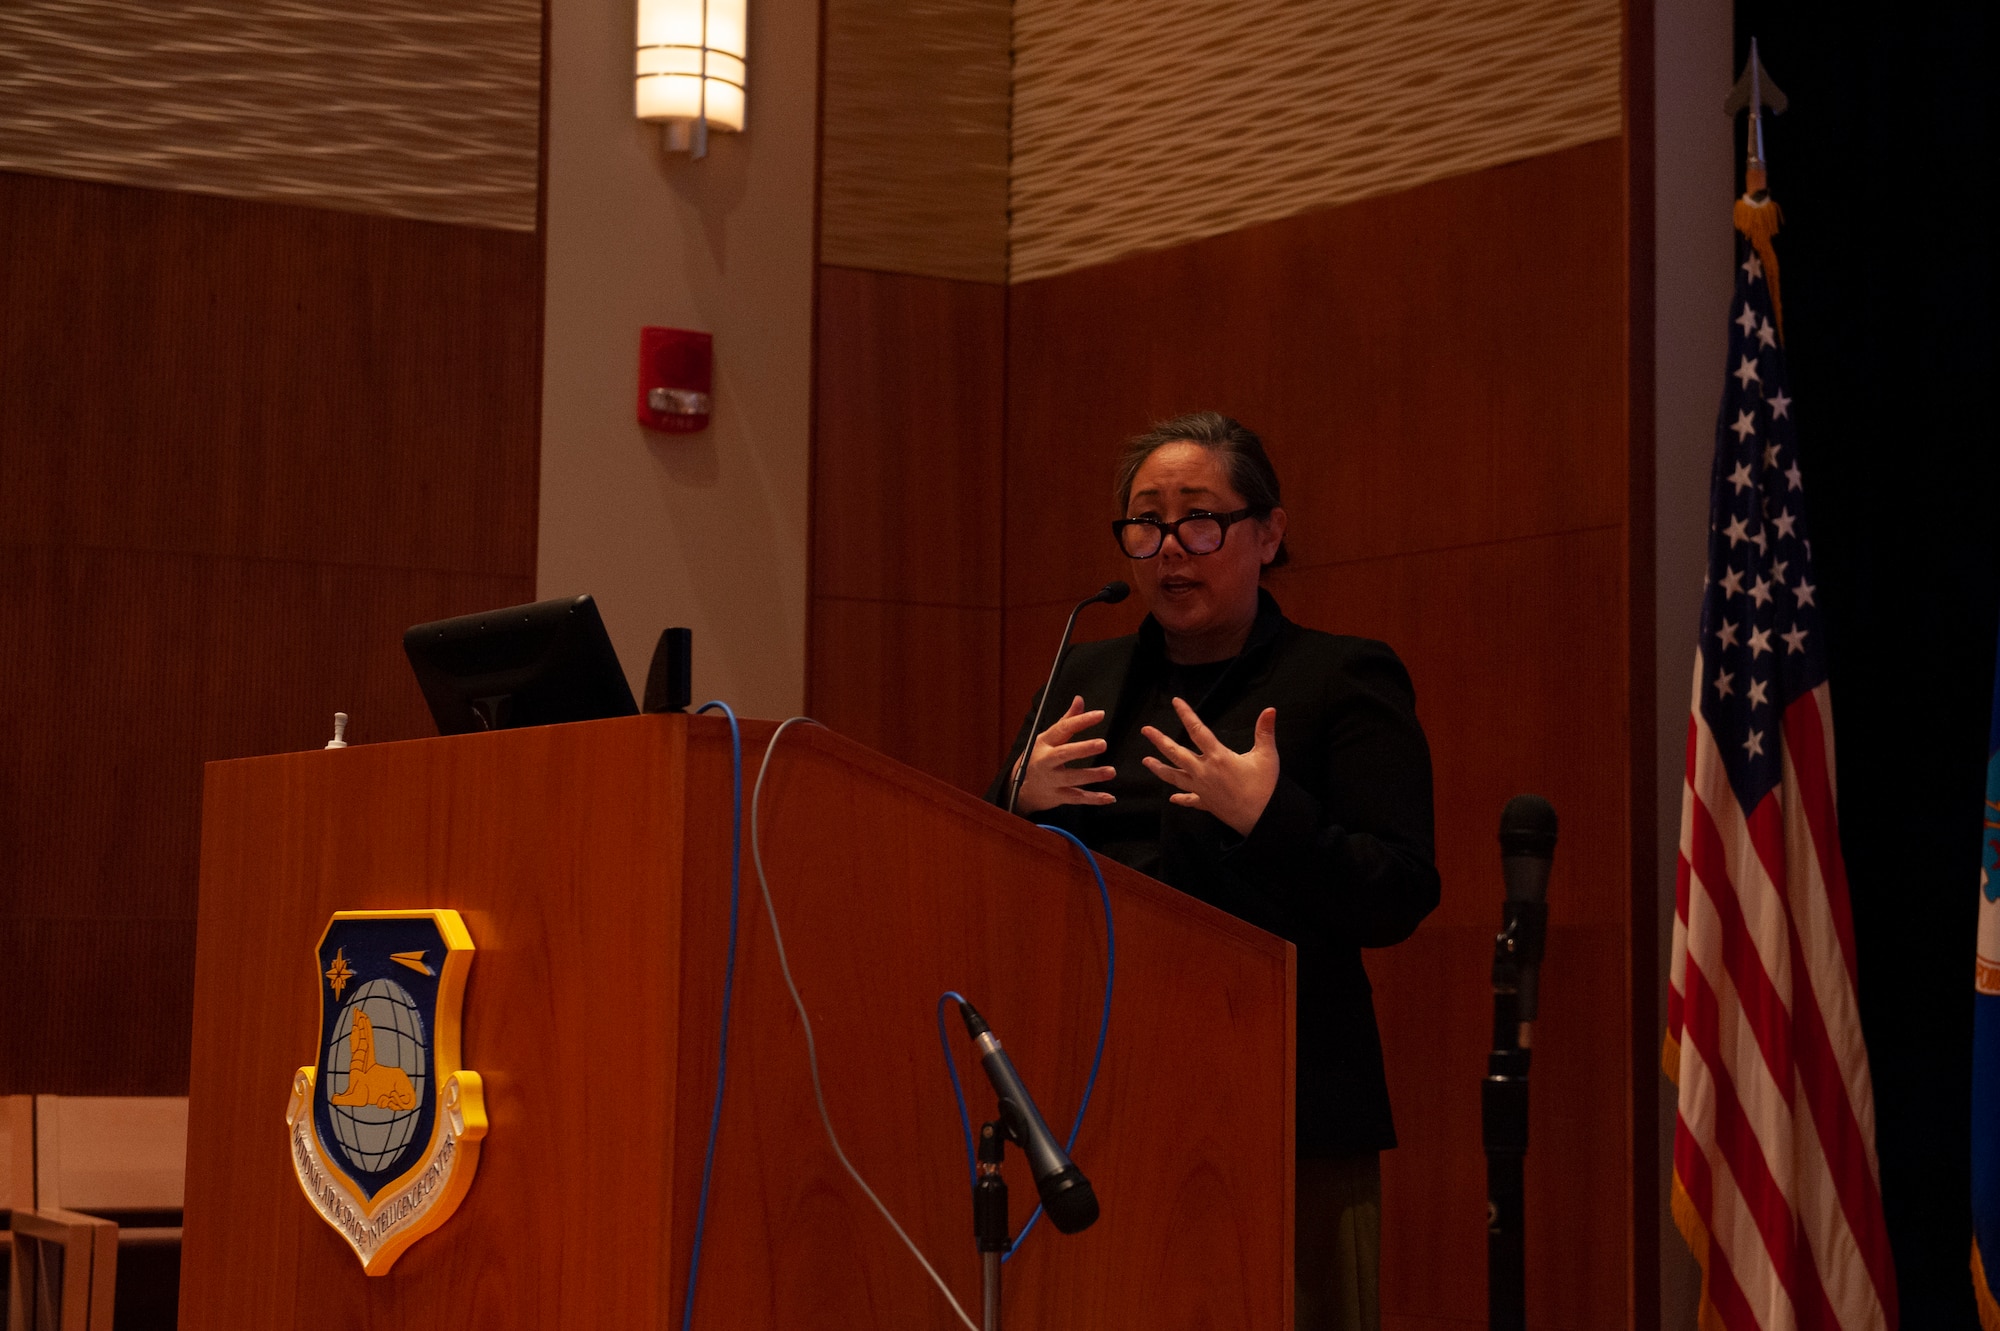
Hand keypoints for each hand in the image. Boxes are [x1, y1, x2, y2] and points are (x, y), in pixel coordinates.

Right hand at [1012, 695, 1116, 814]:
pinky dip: (1093, 799)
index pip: (1063, 728)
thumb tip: (1079, 700)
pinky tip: (1109, 797)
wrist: (1020, 789)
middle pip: (1064, 754)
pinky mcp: (1058, 796)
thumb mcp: (1048, 738)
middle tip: (1103, 744)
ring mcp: (1051, 780)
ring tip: (1111, 771)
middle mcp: (1046, 761)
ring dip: (1092, 775)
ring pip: (1072, 778)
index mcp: (1045, 743)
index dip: (1081, 720)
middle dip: (1083, 749)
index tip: (1100, 714)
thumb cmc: (1039, 758)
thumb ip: (1067, 720)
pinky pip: (1077, 798)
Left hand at [1141, 699, 1278, 836]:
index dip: (1186, 715)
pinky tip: (1172, 798)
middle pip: (1176, 753)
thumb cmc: (1265, 787)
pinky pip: (1189, 800)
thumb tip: (1270, 710)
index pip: (1197, 731)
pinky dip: (1180, 798)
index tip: (1176, 702)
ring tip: (1146, 761)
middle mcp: (1204, 772)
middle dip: (1159, 741)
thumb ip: (1265, 732)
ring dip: (1159, 768)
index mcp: (1218, 757)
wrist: (1262, 818)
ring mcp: (1202, 789)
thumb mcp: (1267, 756)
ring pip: (1175, 777)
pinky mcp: (1205, 803)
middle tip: (1145, 730)